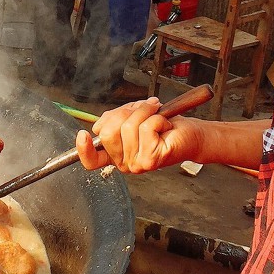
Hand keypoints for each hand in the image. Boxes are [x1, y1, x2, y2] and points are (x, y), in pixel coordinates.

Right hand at [75, 98, 204, 173]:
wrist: (191, 134)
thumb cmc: (164, 125)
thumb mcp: (133, 117)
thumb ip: (114, 119)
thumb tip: (102, 121)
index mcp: (116, 154)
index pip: (91, 160)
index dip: (83, 149)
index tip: (83, 135)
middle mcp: (124, 163)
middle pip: (108, 132)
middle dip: (126, 111)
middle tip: (143, 109)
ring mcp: (137, 164)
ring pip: (128, 126)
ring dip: (145, 111)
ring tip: (156, 113)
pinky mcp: (151, 160)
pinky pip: (146, 128)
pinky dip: (157, 118)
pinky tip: (165, 124)